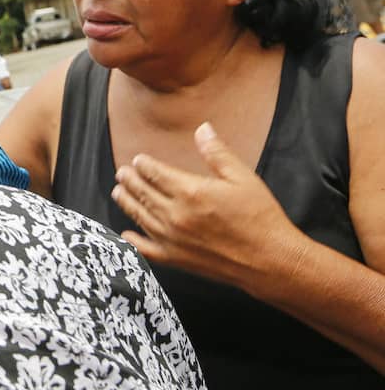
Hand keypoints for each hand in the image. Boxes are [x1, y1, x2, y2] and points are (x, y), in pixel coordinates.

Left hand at [111, 122, 309, 293]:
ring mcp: (173, 239)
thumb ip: (217, 153)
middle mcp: (176, 215)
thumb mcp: (243, 177)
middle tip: (122, 173)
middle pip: (143, 193)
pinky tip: (126, 234)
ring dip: (127, 203)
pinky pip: (146, 250)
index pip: (156, 173)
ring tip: (118, 193)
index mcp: (191, 192)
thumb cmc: (260, 217)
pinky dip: (133, 241)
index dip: (144, 165)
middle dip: (130, 181)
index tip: (138, 160)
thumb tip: (202, 129)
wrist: (271, 260)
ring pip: (140, 217)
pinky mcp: (177, 259)